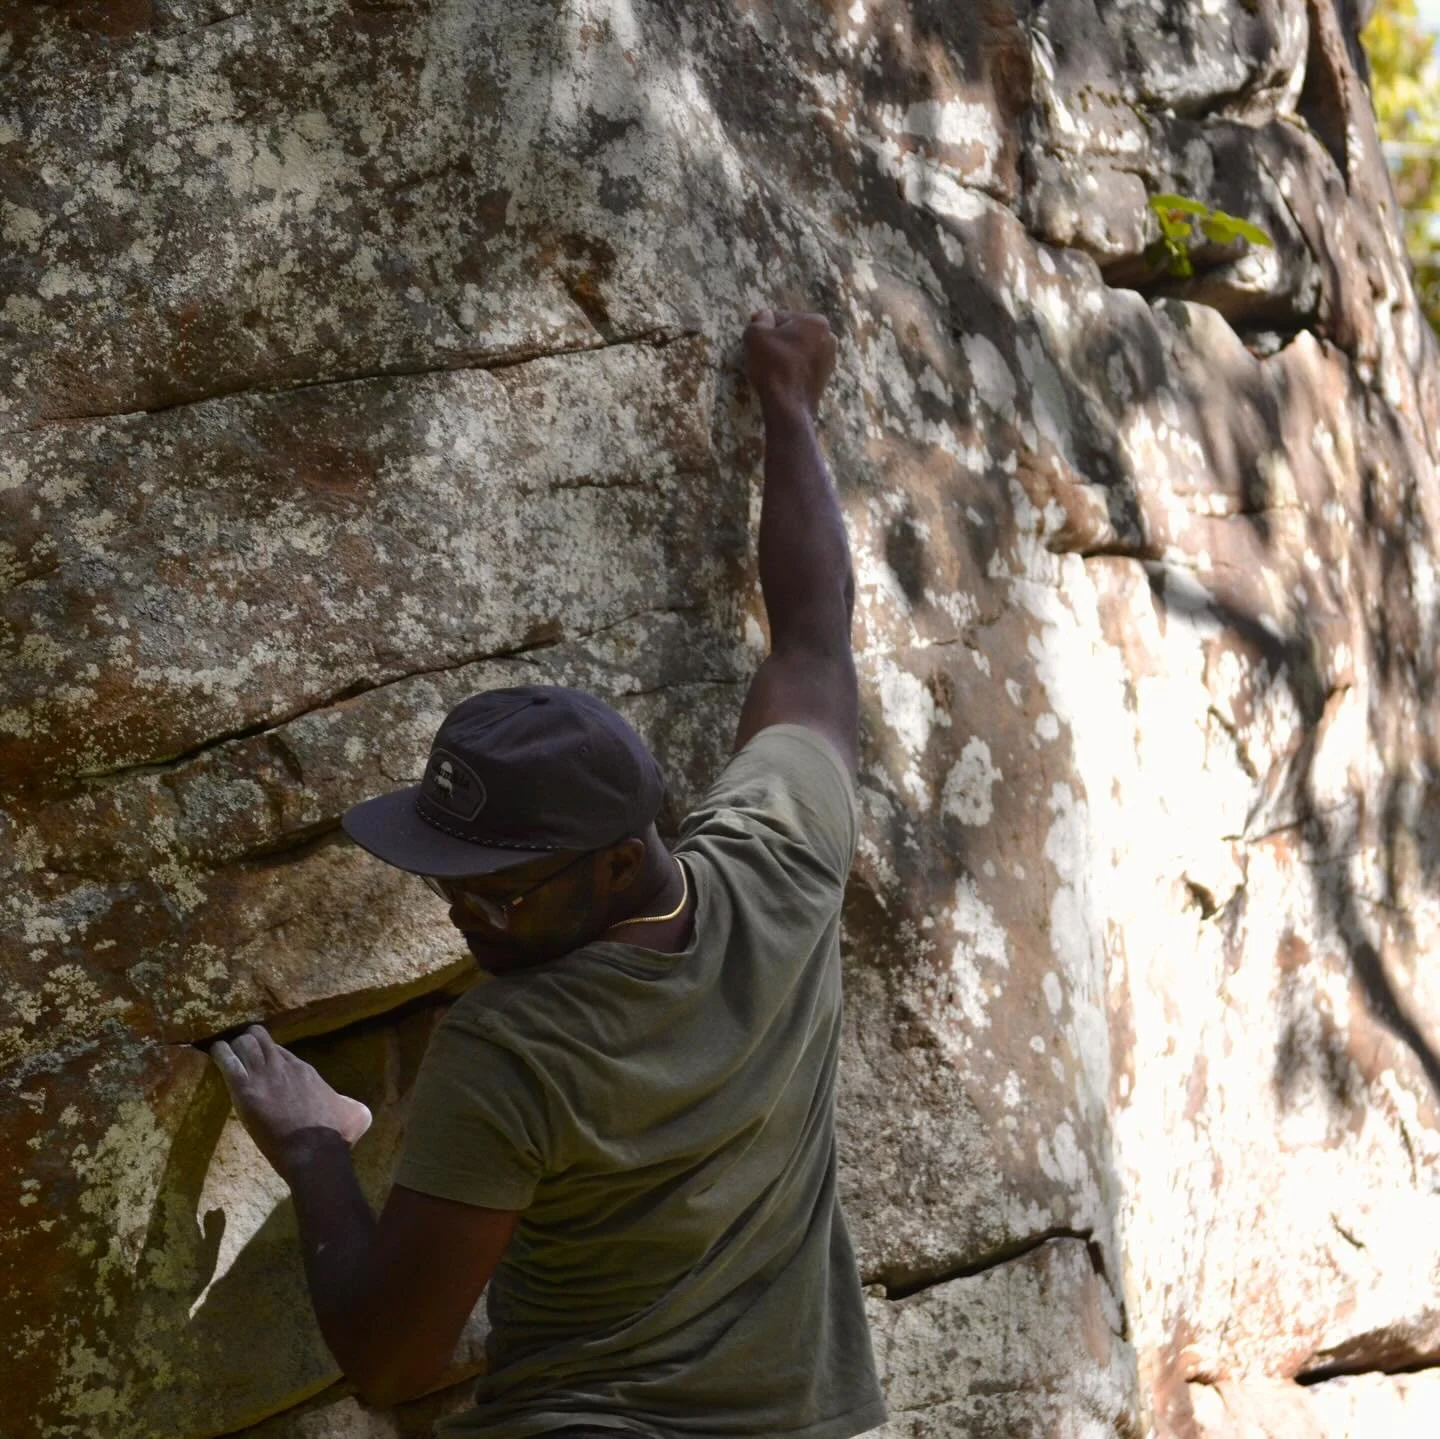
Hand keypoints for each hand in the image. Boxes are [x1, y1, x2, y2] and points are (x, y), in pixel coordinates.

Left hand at [210, 1024, 372, 1177]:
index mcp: (305, 1070)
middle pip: (260, 1039)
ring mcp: (265, 1075)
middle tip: (239, 1054)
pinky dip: (219, 1054)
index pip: (280, 1050)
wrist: (315, 1150)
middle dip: (247, 1043)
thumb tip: (357, 1109)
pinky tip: (214, 1052)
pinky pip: (227, 1061)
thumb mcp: (356, 1114)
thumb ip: (352, 1105)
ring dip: (233, 1047)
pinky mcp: (246, 1090)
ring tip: (224, 1052)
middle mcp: (284, 1066)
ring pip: (244, 1043)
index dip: (269, 1054)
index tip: (262, 1062)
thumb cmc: (336, 1134)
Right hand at [743, 308, 836, 418]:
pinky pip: (803, 366)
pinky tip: (780, 377)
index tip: (755, 334)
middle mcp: (830, 338)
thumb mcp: (756, 335)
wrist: (788, 405)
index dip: (765, 326)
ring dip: (785, 353)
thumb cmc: (773, 365)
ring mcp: (830, 360)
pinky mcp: (825, 378)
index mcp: (817, 322)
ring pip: (799, 350)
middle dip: (778, 339)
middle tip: (761, 351)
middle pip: (793, 333)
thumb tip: (765, 316)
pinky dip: (793, 368)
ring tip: (770, 366)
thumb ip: (760, 319)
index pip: (783, 318)